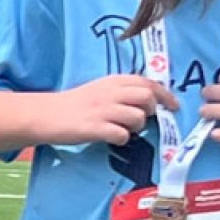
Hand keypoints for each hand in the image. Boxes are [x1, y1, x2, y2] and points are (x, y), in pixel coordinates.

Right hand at [45, 74, 178, 145]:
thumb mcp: (100, 90)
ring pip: (138, 117)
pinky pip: (121, 134)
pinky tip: (111, 138)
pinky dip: (121, 138)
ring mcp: (102, 110)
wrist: (46, 114)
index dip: (165, 94)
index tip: (173, 105)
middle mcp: (109, 93)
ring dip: (137, 127)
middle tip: (146, 118)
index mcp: (111, 81)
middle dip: (152, 110)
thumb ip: (122, 92)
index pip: (147, 82)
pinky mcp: (94, 127)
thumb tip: (150, 101)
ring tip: (124, 129)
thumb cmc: (75, 104)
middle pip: (147, 97)